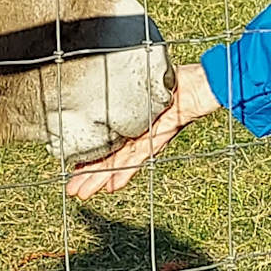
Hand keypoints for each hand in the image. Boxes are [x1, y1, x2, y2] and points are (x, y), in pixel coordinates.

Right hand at [66, 62, 219, 198]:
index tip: (73, 167)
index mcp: (129, 122)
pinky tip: (111, 187)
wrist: (198, 85)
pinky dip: (125, 173)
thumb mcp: (140, 84)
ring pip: (119, 163)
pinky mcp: (156, 140)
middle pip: (109, 158)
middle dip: (89, 175)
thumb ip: (123, 89)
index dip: (89, 156)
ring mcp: (146, 139)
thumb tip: (99, 77)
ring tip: (83, 193)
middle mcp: (136, 134)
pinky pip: (138, 158)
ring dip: (100, 178)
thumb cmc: (173, 79)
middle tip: (72, 190)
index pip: (105, 142)